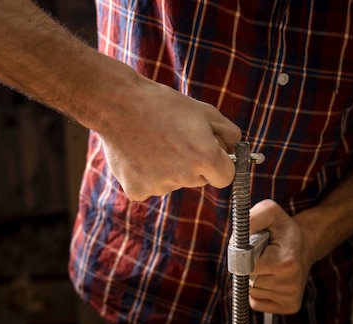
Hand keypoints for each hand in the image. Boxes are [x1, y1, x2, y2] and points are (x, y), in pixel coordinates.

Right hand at [97, 77, 240, 200]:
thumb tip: (235, 150)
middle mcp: (185, 176)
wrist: (117, 103)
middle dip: (193, 164)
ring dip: (169, 169)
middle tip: (175, 139)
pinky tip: (139, 154)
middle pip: (199, 180)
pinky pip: (150, 188)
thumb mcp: (204, 110)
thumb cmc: (162, 104)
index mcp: (205, 156)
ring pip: (174, 183)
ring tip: (153, 143)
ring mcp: (159, 186)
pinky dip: (146, 175)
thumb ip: (228, 133)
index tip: (209, 153)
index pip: (226, 177)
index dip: (220, 164)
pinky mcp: (137, 190)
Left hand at [248, 199, 312, 313]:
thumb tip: (237, 240)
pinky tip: (270, 278)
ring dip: (253, 279)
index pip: (247, 266)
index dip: (244, 255)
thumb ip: (253, 218)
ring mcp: (291, 297)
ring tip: (268, 266)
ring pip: (251, 292)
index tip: (253, 246)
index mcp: (286, 262)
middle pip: (248, 281)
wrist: (305, 245)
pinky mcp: (290, 306)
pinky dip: (257, 292)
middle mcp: (291, 283)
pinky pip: (256, 303)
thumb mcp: (270, 212)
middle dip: (248, 267)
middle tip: (261, 255)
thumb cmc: (283, 229)